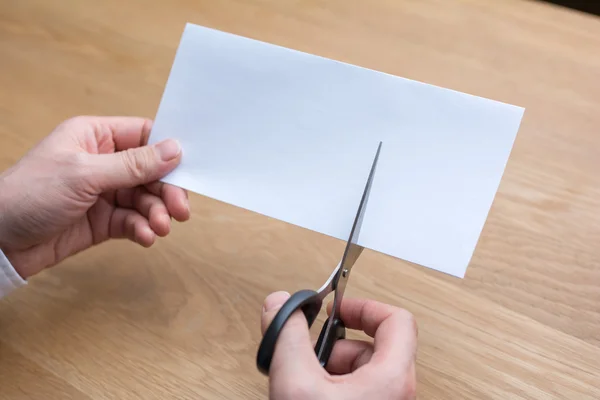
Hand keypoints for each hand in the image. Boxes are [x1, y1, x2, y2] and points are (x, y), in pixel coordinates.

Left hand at [0, 116, 189, 278]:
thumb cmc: (29, 194)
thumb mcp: (85, 174)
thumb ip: (133, 165)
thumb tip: (174, 150)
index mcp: (95, 137)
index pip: (144, 136)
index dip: (168, 152)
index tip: (188, 170)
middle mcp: (102, 162)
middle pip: (151, 171)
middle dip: (167, 191)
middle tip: (180, 210)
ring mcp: (103, 192)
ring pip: (145, 199)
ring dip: (157, 214)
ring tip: (160, 228)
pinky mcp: (103, 220)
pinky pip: (133, 221)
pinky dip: (142, 229)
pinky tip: (145, 237)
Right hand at [261, 292, 416, 399]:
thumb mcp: (295, 383)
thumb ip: (287, 337)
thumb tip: (280, 305)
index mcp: (392, 378)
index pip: (397, 320)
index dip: (363, 307)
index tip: (336, 308)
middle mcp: (396, 391)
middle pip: (374, 344)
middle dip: (335, 343)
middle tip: (309, 351)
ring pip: (363, 368)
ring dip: (331, 365)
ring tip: (305, 379)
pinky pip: (357, 388)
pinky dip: (331, 383)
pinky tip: (309, 393)